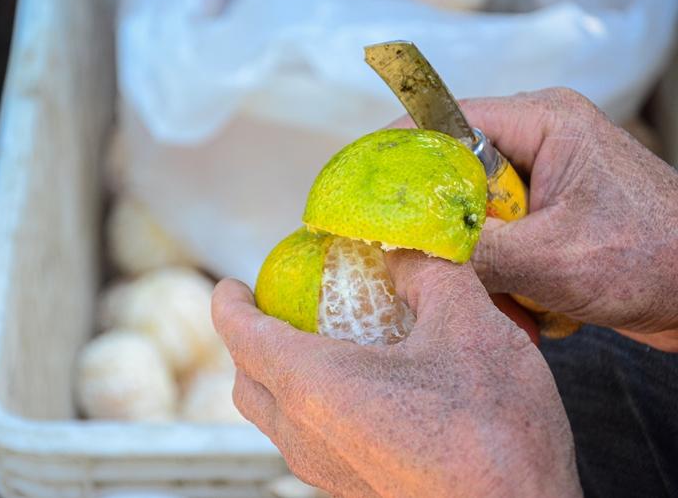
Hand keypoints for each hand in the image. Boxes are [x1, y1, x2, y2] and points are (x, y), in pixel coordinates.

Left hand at [212, 251, 580, 496]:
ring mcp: (324, 472)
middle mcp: (303, 435)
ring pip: (274, 417)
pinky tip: (360, 388)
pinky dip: (309, 406)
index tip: (231, 286)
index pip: (241, 335)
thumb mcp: (470, 326)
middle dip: (249, 340)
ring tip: (317, 346)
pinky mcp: (351, 491)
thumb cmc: (493, 430)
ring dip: (279, 376)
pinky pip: (307, 440)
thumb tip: (403, 249)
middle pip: (246, 380)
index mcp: (312, 387)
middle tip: (276, 311)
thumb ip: (430, 273)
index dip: (228, 304)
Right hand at [413, 88, 677, 350]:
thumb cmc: (653, 260)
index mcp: (544, 122)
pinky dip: (491, 259)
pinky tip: (509, 290)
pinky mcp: (548, 208)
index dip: (398, 148)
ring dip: (467, 244)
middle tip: (403, 244)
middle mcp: (539, 138)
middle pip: (454, 166)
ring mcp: (544, 175)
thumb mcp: (550, 259)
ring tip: (474, 277)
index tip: (361, 183)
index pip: (446, 119)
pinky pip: (496, 227)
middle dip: (433, 210)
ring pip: (471, 203)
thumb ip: (472, 251)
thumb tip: (404, 251)